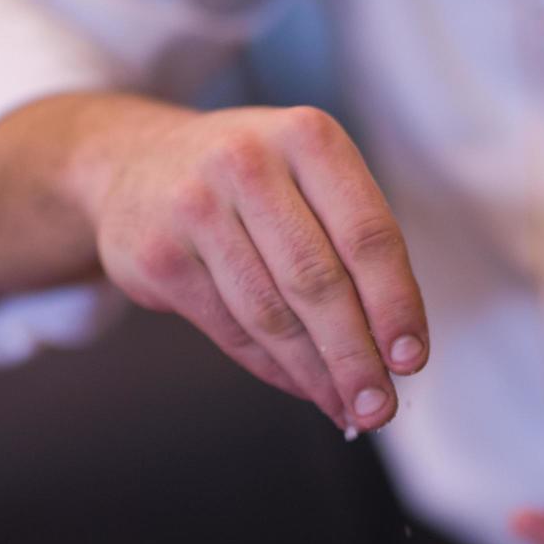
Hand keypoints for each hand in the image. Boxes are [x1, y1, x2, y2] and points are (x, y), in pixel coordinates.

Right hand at [83, 101, 427, 430]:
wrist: (132, 163)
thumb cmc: (246, 180)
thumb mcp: (305, 174)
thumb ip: (351, 242)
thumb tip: (392, 346)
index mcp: (307, 137)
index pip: (368, 234)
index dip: (395, 305)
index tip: (411, 359)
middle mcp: (248, 163)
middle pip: (318, 281)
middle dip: (355, 356)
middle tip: (380, 406)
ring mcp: (196, 209)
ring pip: (271, 314)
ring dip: (315, 374)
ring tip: (346, 406)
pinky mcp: (159, 256)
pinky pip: (230, 329)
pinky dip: (273, 368)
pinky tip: (301, 386)